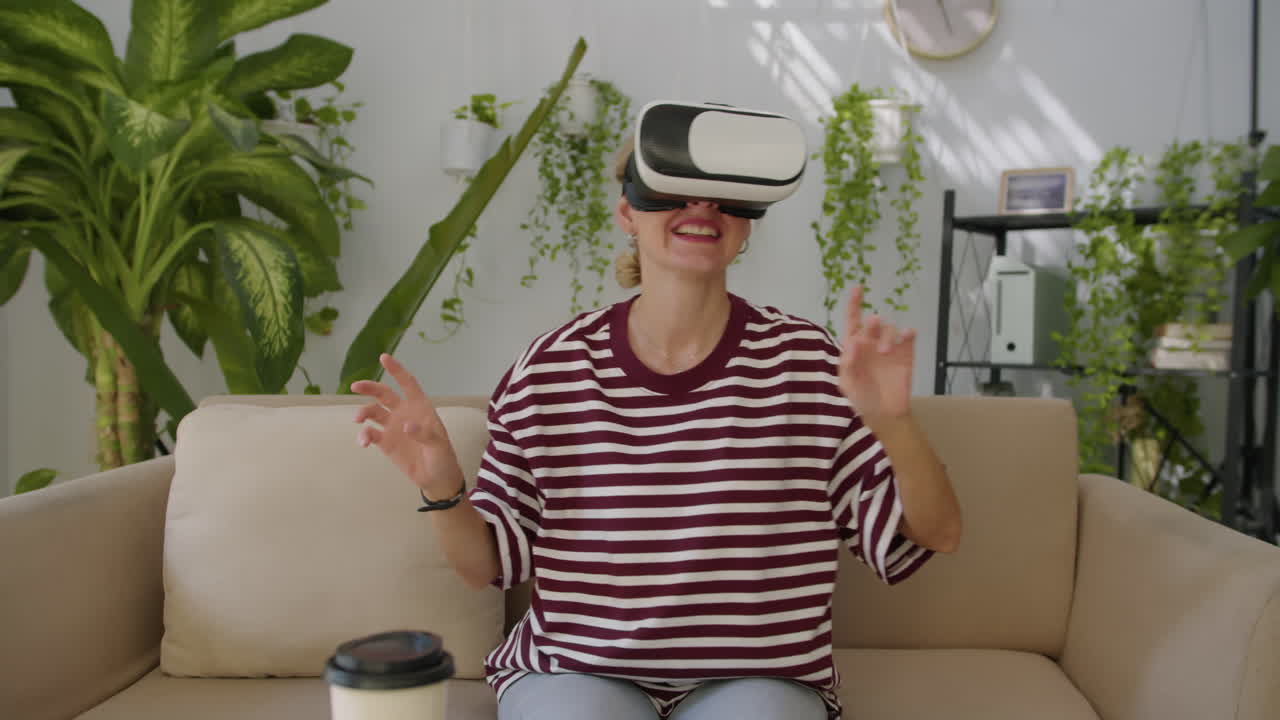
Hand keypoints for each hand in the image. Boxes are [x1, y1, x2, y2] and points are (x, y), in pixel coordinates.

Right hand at [351, 353, 463, 497]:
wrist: (436, 479)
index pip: (407, 384)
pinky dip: (363, 435)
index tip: (383, 358)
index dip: (396, 370)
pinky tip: (363, 442)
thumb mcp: (439, 445)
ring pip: (373, 411)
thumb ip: (424, 434)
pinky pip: (370, 433)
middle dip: (369, 387)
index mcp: (420, 407)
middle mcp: (404, 413)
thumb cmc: (443, 457)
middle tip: (355, 386)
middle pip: (383, 394)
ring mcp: (393, 427)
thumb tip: (405, 425)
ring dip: (363, 413)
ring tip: (358, 420)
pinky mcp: (385, 442)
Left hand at [838, 285, 916, 424]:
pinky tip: (907, 335)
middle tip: (871, 326)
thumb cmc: (861, 399)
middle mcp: (871, 344)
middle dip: (872, 324)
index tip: (858, 288)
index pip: (853, 321)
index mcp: (854, 347)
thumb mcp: (847, 383)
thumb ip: (848, 362)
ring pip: (890, 329)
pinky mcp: (906, 355)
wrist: (885, 415)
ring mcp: (890, 348)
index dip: (854, 304)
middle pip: (873, 324)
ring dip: (886, 335)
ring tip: (885, 352)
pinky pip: (908, 338)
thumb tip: (853, 340)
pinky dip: (908, 334)